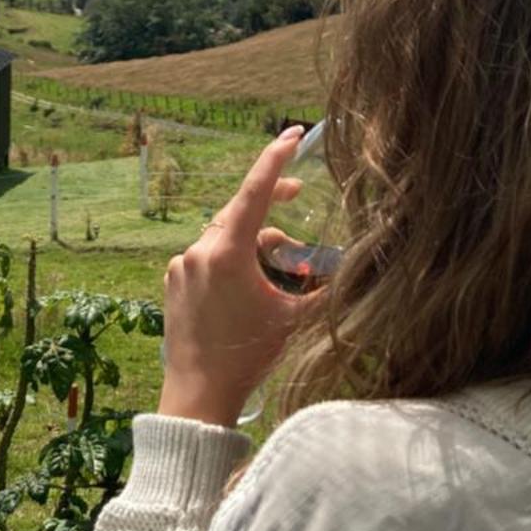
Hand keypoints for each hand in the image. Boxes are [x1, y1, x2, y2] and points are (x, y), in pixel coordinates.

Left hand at [158, 127, 320, 427]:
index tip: (292, 135)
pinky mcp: (173, 281)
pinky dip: (231, 259)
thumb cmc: (247, 357)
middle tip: (299, 194)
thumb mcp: (292, 319)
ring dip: (253, 240)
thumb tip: (357, 271)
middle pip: (241, 211)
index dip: (275, 159)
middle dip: (271, 201)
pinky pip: (207, 256)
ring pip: (225, 235)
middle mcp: (199, 251)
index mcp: (227, 253)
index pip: (255, 191)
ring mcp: (182, 265)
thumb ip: (323, 289)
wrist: (198, 395)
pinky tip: (248, 284)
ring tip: (280, 265)